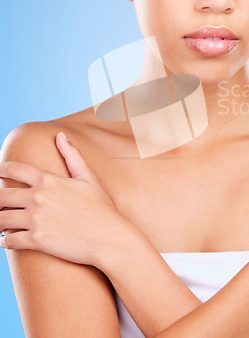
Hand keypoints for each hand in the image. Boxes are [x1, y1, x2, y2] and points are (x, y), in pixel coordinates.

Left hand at [0, 132, 126, 266]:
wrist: (109, 238)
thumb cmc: (101, 208)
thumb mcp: (88, 178)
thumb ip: (72, 156)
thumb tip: (60, 135)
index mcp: (49, 181)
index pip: (14, 169)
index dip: (1, 170)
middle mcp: (39, 198)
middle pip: (0, 195)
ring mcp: (36, 219)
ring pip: (0, 219)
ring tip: (1, 224)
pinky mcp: (36, 241)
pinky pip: (8, 240)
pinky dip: (4, 241)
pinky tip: (7, 240)